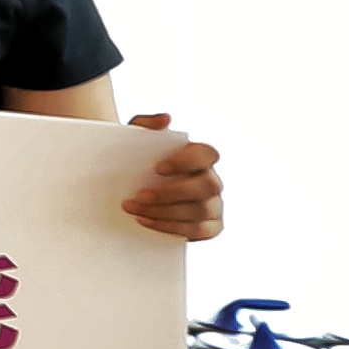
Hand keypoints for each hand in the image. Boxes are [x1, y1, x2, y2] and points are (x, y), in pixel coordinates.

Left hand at [124, 113, 225, 242]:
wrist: (133, 187)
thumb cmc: (140, 162)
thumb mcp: (136, 140)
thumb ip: (146, 124)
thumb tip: (165, 119)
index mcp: (200, 158)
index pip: (208, 154)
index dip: (187, 161)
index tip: (158, 168)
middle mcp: (212, 180)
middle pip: (207, 186)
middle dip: (171, 193)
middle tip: (139, 196)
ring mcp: (214, 204)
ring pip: (200, 210)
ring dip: (165, 212)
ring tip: (135, 210)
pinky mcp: (210, 226)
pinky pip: (199, 230)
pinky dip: (172, 227)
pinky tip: (146, 221)